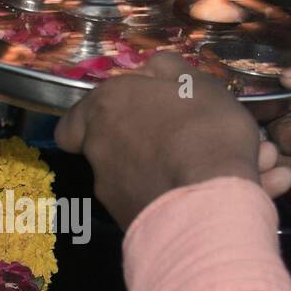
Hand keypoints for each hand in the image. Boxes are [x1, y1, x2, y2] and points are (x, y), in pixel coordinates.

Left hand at [55, 53, 267, 228]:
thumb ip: (169, 71)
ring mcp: (107, 188)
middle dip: (143, 146)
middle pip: (109, 146)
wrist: (208, 203)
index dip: (95, 120)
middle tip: (184, 145)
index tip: (126, 119)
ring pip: (136, 177)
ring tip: (215, 173)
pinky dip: (174, 198)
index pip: (75, 120)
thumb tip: (150, 70)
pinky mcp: (124, 220)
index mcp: (108, 106)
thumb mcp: (198, 82)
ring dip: (167, 172)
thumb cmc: (205, 130)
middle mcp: (98, 147)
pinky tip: (212, 197)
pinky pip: (151, 203)